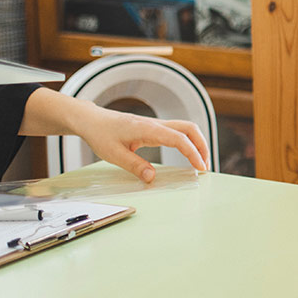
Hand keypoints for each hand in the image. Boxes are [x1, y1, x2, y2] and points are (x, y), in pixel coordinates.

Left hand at [77, 105, 209, 182]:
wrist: (92, 120)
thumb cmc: (101, 134)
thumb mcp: (114, 154)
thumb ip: (135, 166)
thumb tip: (152, 177)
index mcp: (148, 129)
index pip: (179, 139)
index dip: (193, 153)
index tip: (200, 167)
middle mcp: (156, 124)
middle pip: (190, 128)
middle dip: (202, 145)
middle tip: (204, 164)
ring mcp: (156, 125)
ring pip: (186, 128)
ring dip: (196, 142)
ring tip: (199, 160)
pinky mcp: (154, 128)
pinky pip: (177, 131)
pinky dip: (187, 141)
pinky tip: (186, 152)